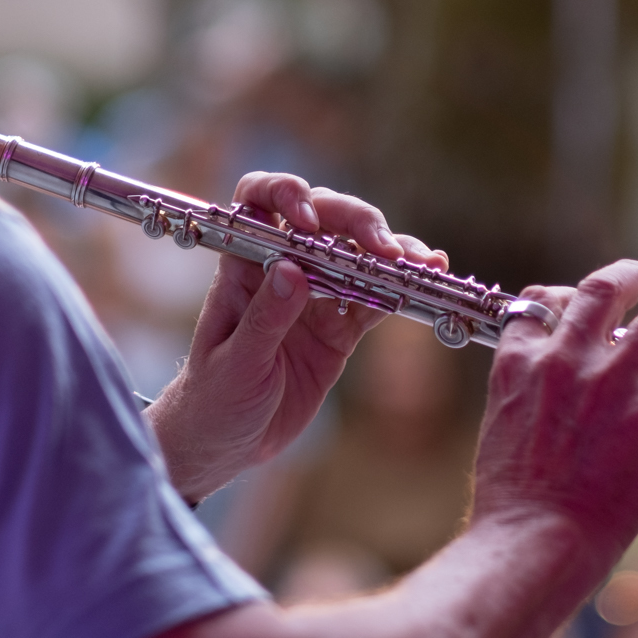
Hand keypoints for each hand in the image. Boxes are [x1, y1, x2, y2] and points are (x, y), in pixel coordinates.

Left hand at [147, 172, 443, 501]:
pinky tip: (421, 285)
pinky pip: (372, 301)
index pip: (260, 202)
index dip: (285, 193)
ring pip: (357, 256)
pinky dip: (397, 292)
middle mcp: (282, 270)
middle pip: (324, 220)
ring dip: (391, 254)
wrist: (226, 444)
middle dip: (358, 223)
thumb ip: (265, 318)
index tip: (310, 220)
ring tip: (423, 262)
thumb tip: (291, 269)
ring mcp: (315, 297)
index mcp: (243, 267)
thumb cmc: (214, 399)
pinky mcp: (339, 329)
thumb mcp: (236, 363)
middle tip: (387, 249)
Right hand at [470, 259, 637, 571]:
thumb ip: (526, 407)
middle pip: (603, 292)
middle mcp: (565, 362)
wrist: (529, 541)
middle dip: (633, 274)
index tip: (577, 296)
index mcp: (521, 366)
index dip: (562, 295)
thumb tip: (547, 414)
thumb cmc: (511, 508)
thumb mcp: (502, 435)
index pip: (539, 306)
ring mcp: (611, 387)